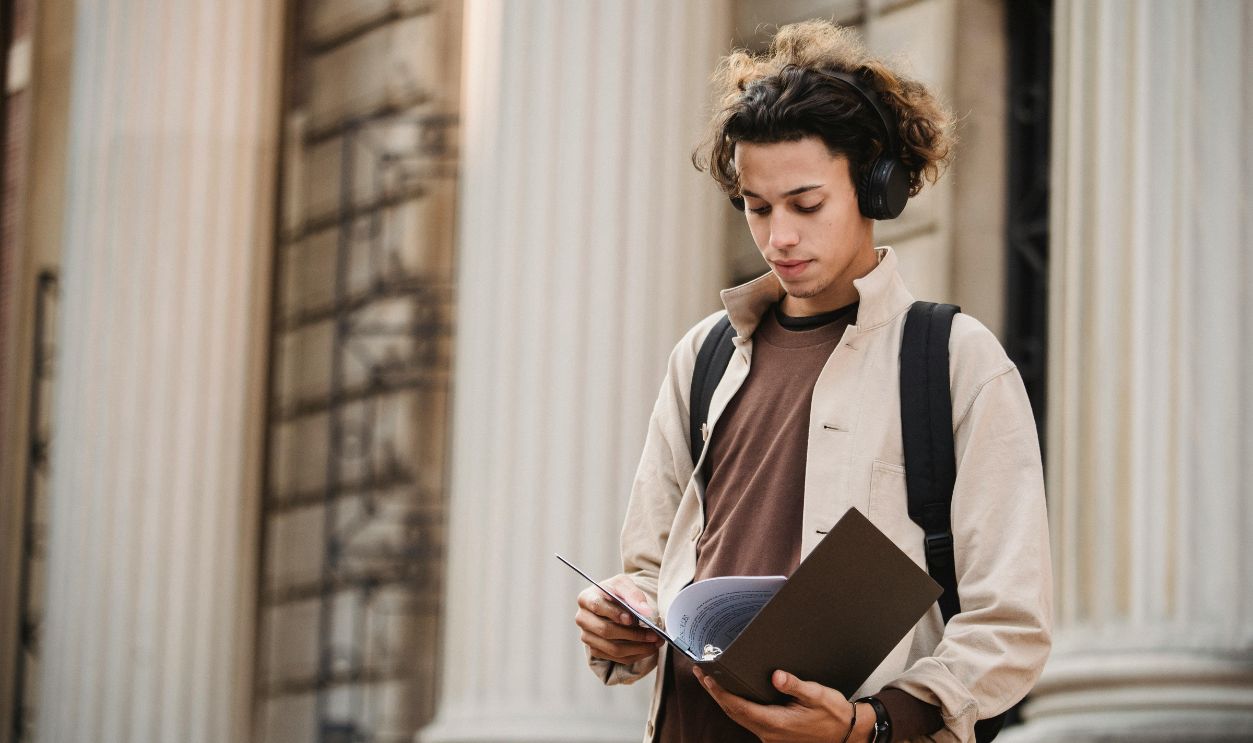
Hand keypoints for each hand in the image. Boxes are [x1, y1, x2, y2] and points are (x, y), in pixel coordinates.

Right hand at [574, 574, 663, 664]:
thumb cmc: (616, 592)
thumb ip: (634, 595)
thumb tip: (645, 611)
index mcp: (586, 598)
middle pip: (605, 631)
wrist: (612, 601)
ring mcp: (587, 636)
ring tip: (655, 643)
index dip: (615, 614)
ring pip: (612, 648)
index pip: (597, 606)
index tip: (632, 619)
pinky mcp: (595, 649)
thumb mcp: (624, 584)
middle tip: (654, 634)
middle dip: (633, 635)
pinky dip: (635, 655)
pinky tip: (648, 649)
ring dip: (637, 648)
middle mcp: (582, 618)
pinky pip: (616, 658)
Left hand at [693, 667, 871, 742]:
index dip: (720, 692)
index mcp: (776, 723)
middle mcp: (769, 732)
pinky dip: (736, 705)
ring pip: (739, 716)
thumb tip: (777, 676)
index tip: (707, 677)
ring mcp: (770, 735)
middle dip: (715, 692)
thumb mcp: (817, 695)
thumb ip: (795, 685)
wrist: (848, 734)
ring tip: (710, 679)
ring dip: (723, 698)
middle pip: (733, 712)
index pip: (739, 706)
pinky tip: (732, 693)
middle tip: (700, 672)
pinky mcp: (774, 734)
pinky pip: (748, 719)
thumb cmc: (834, 715)